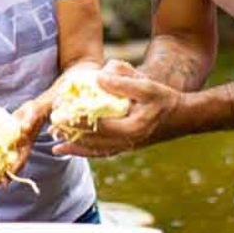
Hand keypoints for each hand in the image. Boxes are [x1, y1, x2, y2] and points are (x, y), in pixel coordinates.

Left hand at [7, 99, 47, 176]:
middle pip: (9, 165)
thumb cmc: (36, 113)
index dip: (12, 172)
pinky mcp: (5, 139)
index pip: (19, 162)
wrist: (34, 109)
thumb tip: (23, 129)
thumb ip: (28, 122)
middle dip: (1, 176)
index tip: (4, 183)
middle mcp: (17, 148)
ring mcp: (11, 145)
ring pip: (2, 161)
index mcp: (25, 146)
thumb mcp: (32, 116)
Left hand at [51, 59, 181, 157]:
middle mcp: (128, 143)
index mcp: (132, 128)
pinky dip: (85, 152)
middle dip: (71, 135)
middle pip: (94, 141)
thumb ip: (123, 82)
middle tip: (51, 127)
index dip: (78, 121)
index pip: (99, 126)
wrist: (182, 117)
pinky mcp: (126, 148)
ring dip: (75, 146)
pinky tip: (69, 149)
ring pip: (96, 151)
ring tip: (55, 142)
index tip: (60, 115)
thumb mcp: (146, 85)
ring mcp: (127, 148)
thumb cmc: (164, 98)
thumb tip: (98, 79)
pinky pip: (101, 153)